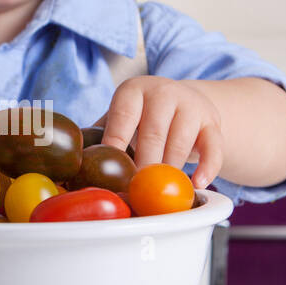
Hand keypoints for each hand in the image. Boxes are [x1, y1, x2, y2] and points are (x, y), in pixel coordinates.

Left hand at [95, 76, 224, 188]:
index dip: (116, 144)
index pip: (123, 117)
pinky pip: (213, 147)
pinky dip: (207, 168)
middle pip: (152, 133)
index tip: (113, 172)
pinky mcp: (213, 122)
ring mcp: (191, 106)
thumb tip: (72, 167)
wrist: (187, 102)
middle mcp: (162, 92)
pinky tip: (197, 185)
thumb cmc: (144, 117)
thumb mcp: (123, 117)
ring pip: (180, 143)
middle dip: (144, 165)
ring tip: (160, 193)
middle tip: (136, 190)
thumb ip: (101, 135)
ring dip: (169, 171)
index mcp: (133, 91)